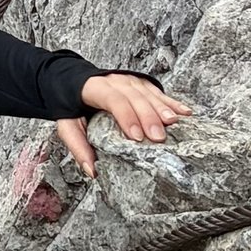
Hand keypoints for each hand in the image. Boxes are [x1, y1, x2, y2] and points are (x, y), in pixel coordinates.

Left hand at [50, 73, 195, 178]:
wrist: (70, 80)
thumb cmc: (71, 105)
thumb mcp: (66, 125)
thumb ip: (77, 147)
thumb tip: (92, 171)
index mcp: (93, 88)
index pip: (113, 99)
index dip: (126, 116)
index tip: (136, 137)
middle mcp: (113, 80)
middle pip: (134, 96)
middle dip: (148, 116)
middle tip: (159, 138)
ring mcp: (128, 79)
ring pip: (148, 93)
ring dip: (162, 108)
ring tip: (173, 124)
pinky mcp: (139, 83)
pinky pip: (157, 92)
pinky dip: (171, 103)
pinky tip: (184, 113)